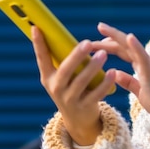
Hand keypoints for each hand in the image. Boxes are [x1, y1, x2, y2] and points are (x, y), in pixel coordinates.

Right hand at [31, 25, 115, 144]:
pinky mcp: (84, 107)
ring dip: (93, 67)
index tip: (36, 27)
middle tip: (87, 43)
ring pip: (81, 82)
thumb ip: (65, 60)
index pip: (42, 58)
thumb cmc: (71, 89)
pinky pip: (96, 94)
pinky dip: (105, 83)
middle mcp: (56, 88)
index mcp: (48, 77)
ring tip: (103, 54)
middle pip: (65, 70)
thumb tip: (75, 37)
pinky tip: (113, 73)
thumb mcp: (62, 77)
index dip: (38, 43)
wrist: (78, 120)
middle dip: (76, 56)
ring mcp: (69, 99)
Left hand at [92, 23, 149, 115]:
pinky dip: (136, 46)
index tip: (98, 41)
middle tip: (99, 26)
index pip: (123, 50)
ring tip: (103, 28)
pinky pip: (143, 57)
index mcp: (141, 65)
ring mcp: (148, 65)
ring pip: (130, 46)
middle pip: (124, 45)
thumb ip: (128, 81)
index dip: (111, 44)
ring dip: (116, 36)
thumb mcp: (139, 91)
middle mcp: (145, 61)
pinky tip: (129, 37)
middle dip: (110, 36)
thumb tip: (115, 73)